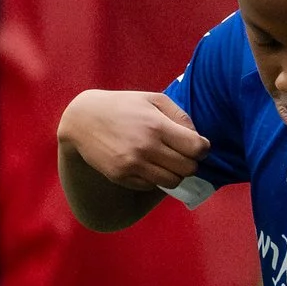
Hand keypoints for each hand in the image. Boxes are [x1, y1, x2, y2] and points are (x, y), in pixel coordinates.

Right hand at [57, 90, 209, 193]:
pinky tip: (148, 165)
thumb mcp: (152, 99)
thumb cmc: (123, 106)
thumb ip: (179, 116)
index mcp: (156, 126)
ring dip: (175, 174)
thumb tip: (198, 137)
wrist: (83, 119)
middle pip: (188, 169)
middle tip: (183, 155)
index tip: (198, 145)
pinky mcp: (122, 176)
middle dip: (191, 163)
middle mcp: (146, 147)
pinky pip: (152, 186)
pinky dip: (155, 178)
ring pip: (173, 182)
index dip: (203, 148)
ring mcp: (133, 165)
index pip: (196, 148)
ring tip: (167, 162)